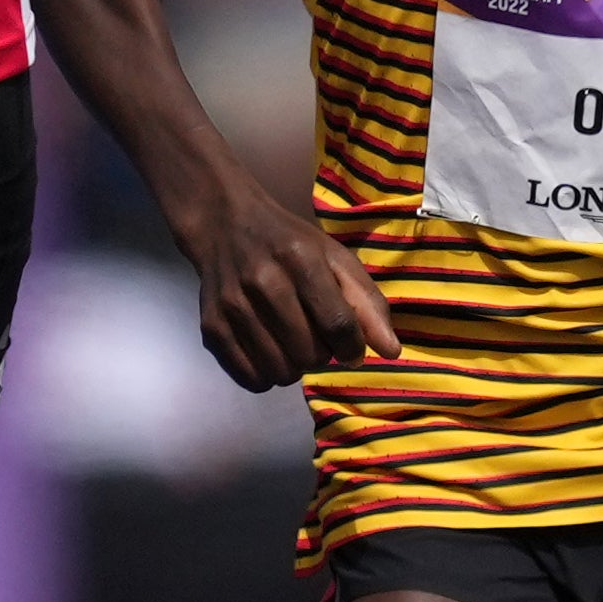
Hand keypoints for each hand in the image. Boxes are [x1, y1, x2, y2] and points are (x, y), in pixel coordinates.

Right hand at [181, 183, 401, 390]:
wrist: (223, 224)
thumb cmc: (289, 243)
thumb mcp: (334, 259)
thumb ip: (367, 303)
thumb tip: (392, 352)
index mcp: (300, 258)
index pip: (337, 324)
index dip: (352, 348)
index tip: (351, 349)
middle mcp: (263, 281)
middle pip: (309, 352)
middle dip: (322, 355)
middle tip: (316, 339)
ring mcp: (233, 306)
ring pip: (281, 371)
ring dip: (296, 367)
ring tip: (292, 345)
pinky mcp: (211, 326)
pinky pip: (251, 377)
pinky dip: (267, 375)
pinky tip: (270, 353)